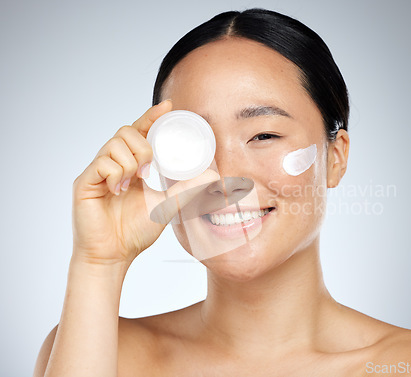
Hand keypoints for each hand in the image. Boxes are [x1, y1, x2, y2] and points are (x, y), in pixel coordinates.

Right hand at [72, 101, 218, 265]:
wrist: (114, 255)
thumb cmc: (134, 231)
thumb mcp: (167, 206)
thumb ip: (187, 190)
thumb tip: (213, 176)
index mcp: (130, 166)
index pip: (139, 133)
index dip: (151, 117)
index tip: (167, 106)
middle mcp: (112, 164)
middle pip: (125, 132)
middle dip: (143, 146)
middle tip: (149, 170)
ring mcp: (97, 172)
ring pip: (114, 145)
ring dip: (131, 162)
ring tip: (133, 183)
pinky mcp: (84, 182)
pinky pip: (102, 163)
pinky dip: (116, 174)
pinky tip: (118, 191)